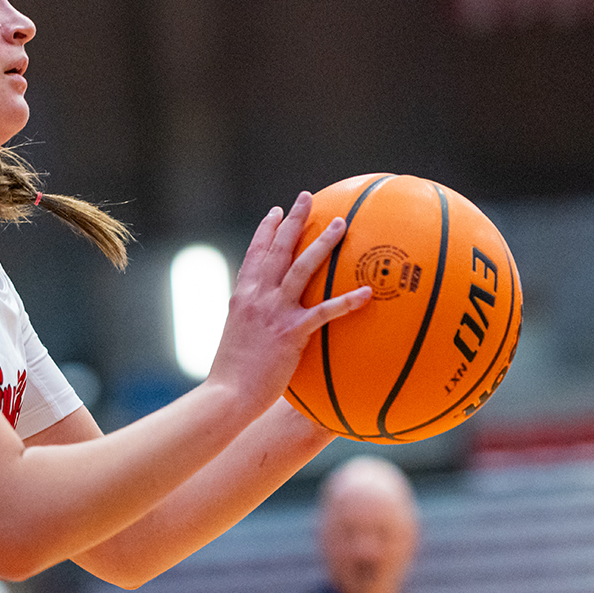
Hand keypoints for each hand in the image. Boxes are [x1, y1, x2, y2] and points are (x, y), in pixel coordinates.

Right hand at [205, 192, 371, 414]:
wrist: (226, 395)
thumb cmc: (231, 377)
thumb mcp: (236, 340)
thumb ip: (251, 325)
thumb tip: (264, 325)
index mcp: (242, 297)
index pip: (254, 254)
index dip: (266, 230)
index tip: (276, 211)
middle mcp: (256, 297)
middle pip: (278, 249)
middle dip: (293, 220)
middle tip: (306, 197)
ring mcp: (273, 312)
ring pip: (302, 267)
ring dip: (323, 243)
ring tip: (341, 223)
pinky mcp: (291, 332)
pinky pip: (324, 312)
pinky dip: (347, 301)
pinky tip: (367, 292)